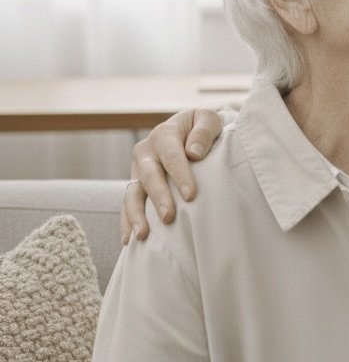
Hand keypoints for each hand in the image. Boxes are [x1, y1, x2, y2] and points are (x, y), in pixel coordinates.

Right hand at [120, 108, 223, 242]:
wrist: (188, 129)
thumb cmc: (202, 127)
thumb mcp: (208, 119)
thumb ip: (204, 131)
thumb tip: (194, 152)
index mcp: (164, 134)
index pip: (171, 155)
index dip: (180, 175)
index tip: (191, 195)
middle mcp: (146, 152)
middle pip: (149, 176)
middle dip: (158, 197)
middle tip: (169, 217)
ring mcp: (137, 170)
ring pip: (132, 193)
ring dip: (135, 215)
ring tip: (142, 235)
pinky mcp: (135, 185)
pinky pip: (127, 205)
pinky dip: (126, 222)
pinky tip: (128, 241)